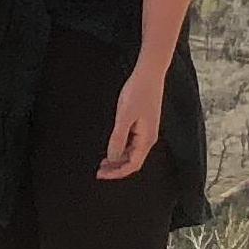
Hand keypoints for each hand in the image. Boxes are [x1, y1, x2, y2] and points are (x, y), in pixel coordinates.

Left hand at [98, 63, 165, 180]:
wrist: (149, 73)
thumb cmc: (138, 92)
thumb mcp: (124, 116)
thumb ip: (118, 138)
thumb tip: (112, 158)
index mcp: (146, 139)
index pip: (132, 165)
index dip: (117, 173)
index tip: (101, 174)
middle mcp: (148, 138)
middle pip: (132, 161)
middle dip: (116, 168)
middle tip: (99, 170)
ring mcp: (146, 130)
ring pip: (132, 152)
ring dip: (117, 158)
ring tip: (103, 162)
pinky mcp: (143, 123)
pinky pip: (132, 142)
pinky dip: (121, 147)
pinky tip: (111, 146)